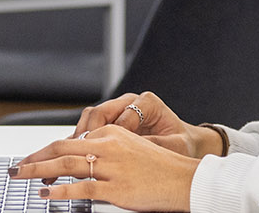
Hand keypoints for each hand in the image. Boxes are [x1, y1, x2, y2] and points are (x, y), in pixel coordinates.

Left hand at [11, 125, 197, 211]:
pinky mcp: (116, 189)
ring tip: (22, 176)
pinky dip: (59, 190)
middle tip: (17, 166)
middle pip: (61, 148)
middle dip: (35, 157)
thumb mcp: (132, 148)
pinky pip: (80, 188)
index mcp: (113, 134)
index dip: (49, 150)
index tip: (35, 158)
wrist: (185, 180)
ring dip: (38, 170)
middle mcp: (109, 146)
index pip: (72, 140)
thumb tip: (79, 158)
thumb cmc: (161, 168)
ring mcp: (112, 167)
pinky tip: (47, 193)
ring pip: (65, 165)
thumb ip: (106, 150)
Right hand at [73, 92, 224, 157]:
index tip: (104, 155)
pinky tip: (78, 156)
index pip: (121, 116)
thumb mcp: (175, 146)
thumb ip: (157, 146)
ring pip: (91, 117)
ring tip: (75, 156)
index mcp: (147, 103)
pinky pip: (91, 126)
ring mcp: (118, 110)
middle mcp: (130, 102)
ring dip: (81, 137)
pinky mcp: (111, 121)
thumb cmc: (181, 144)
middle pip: (100, 112)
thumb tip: (138, 151)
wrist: (183, 144)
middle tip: (81, 155)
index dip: (111, 137)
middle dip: (88, 135)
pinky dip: (83, 141)